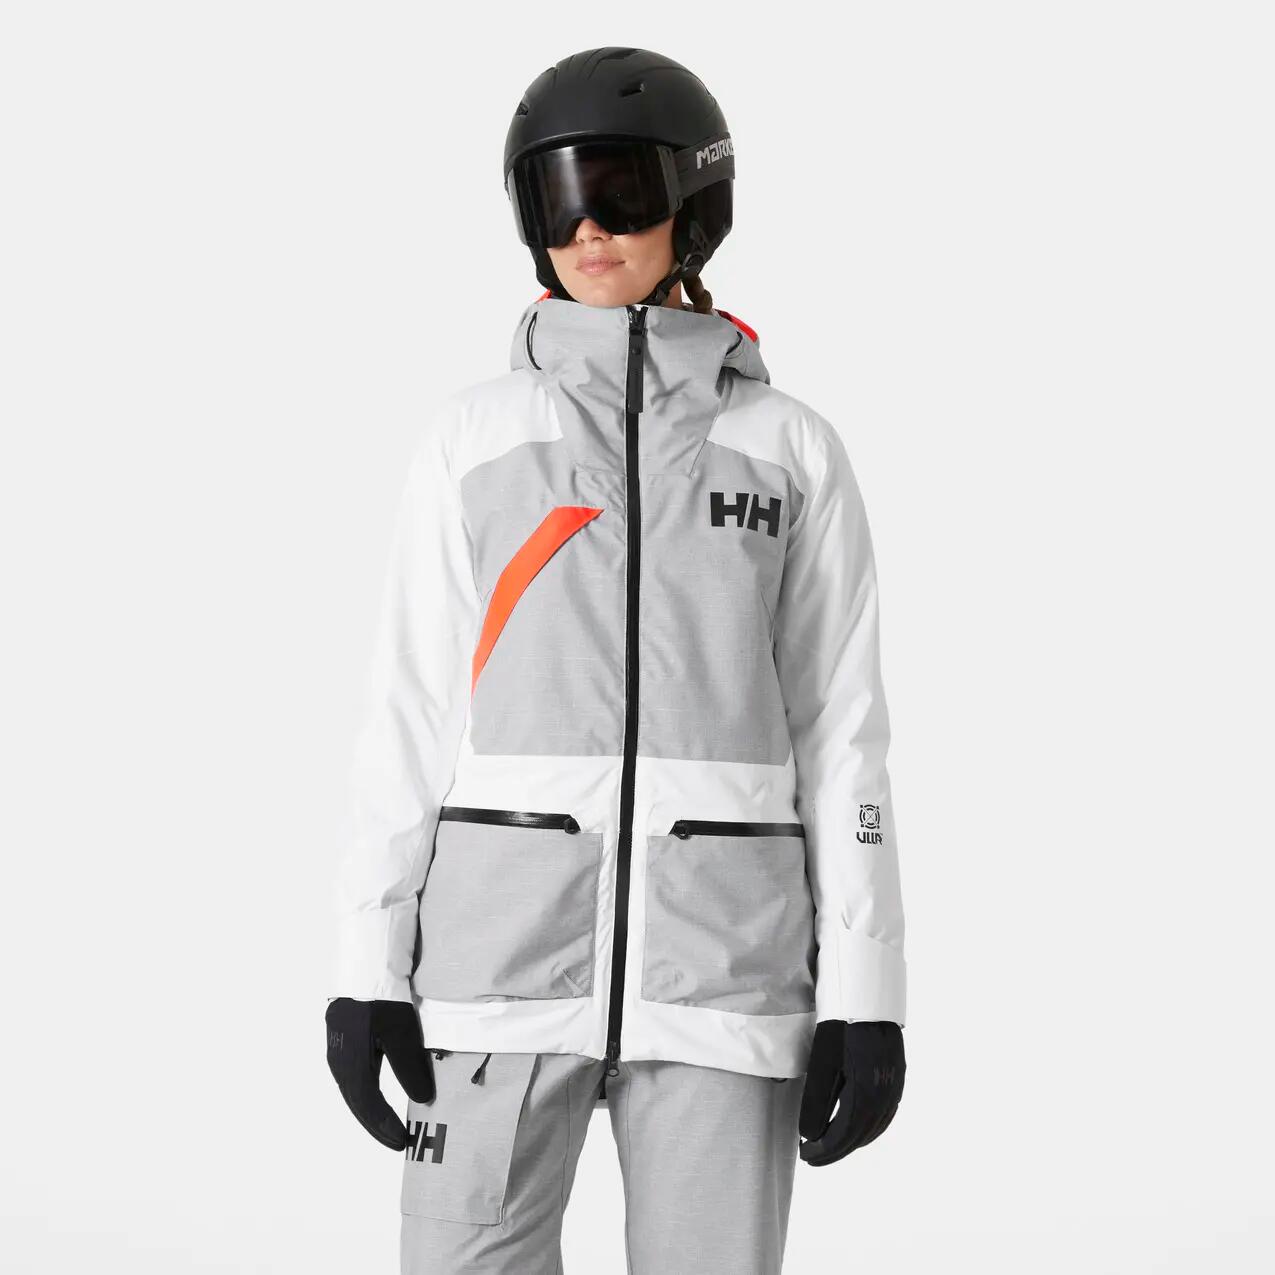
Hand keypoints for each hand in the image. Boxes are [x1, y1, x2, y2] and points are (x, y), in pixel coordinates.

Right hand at [325, 998, 436, 1149]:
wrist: (368, 964)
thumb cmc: (384, 999)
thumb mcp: (403, 1035)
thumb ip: (411, 1069)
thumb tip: (422, 1100)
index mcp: (351, 1064)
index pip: (368, 1106)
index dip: (385, 1127)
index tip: (403, 1142)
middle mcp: (339, 1061)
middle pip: (357, 1102)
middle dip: (377, 1124)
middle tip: (397, 1140)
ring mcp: (338, 1049)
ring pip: (354, 1090)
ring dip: (371, 1110)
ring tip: (389, 1124)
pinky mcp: (343, 1038)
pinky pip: (354, 1076)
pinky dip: (367, 1093)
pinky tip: (376, 1096)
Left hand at [799, 1019, 904, 1165]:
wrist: (867, 995)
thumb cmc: (839, 1024)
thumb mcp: (821, 1061)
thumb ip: (816, 1100)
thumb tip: (809, 1135)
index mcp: (866, 1091)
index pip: (844, 1134)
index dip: (824, 1150)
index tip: (806, 1155)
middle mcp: (885, 1093)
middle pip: (860, 1135)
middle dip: (835, 1149)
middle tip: (813, 1155)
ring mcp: (894, 1085)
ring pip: (875, 1126)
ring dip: (852, 1140)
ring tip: (828, 1145)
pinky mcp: (897, 1077)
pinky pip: (885, 1113)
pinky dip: (868, 1127)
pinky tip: (855, 1128)